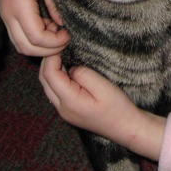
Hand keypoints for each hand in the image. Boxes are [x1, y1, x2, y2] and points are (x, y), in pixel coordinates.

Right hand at [0, 0, 68, 55]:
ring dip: (42, 42)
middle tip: (68, 36)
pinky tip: (53, 23)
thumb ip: (57, 4)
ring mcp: (7, 13)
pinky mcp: (10, 10)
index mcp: (18, 6)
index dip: (55, 42)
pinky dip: (36, 34)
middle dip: (48, 48)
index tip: (71, 33)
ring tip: (61, 29)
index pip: (36, 39)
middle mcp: (8, 13)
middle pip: (26, 47)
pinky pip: (21, 32)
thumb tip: (66, 25)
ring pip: (21, 42)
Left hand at [39, 55, 165, 160]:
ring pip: (48, 87)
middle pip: (45, 81)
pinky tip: (67, 69)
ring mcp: (64, 111)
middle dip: (48, 62)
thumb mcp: (104, 87)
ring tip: (62, 54)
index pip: (50, 75)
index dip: (52, 57)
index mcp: (69, 101)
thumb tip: (71, 67)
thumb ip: (84, 75)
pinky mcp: (69, 111)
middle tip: (59, 45)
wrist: (125, 127)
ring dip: (51, 70)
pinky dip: (57, 78)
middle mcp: (62, 108)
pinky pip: (56, 91)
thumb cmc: (118, 108)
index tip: (61, 43)